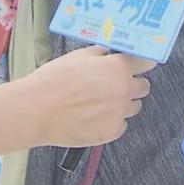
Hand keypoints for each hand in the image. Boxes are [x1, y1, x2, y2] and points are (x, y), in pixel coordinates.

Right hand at [19, 46, 155, 147]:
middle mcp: (124, 90)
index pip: (147, 62)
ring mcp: (119, 113)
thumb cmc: (54, 81)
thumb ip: (101, 54)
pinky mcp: (111, 132)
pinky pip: (120, 125)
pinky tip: (94, 117)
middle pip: (143, 87)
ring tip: (100, 103)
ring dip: (123, 103)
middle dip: (132, 84)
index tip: (139, 64)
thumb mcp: (79, 56)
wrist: (36, 111)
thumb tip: (110, 52)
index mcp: (118, 68)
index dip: (142, 63)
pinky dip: (111, 121)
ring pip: (133, 107)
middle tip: (114, 84)